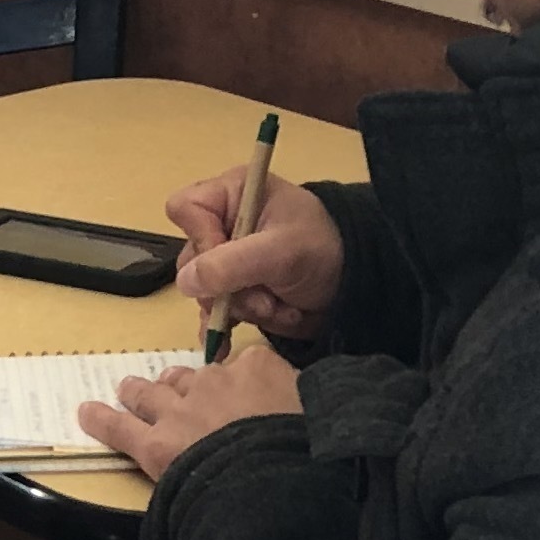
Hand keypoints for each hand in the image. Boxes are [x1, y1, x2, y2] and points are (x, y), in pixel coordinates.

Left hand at [78, 344, 305, 479]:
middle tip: (176, 391)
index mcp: (259, 368)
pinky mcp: (153, 443)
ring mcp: (179, 410)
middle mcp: (213, 381)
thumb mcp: (322, 413)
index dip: (237, 382)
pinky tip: (86, 414)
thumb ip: (310, 400)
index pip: (243, 365)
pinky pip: (118, 427)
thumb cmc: (308, 450)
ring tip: (129, 390)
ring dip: (140, 392)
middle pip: (191, 378)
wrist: (275, 484)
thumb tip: (319, 399)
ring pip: (151, 394)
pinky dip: (101, 420)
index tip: (239, 395)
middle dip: (182, 385)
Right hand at [166, 160, 344, 342]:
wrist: (354, 285)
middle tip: (264, 296)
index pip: (186, 209)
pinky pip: (211, 312)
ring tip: (276, 306)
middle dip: (227, 286)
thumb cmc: (324, 249)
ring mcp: (227, 261)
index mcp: (233, 195)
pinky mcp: (233, 291)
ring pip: (205, 292)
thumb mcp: (281, 252)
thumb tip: (185, 282)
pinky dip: (223, 328)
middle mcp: (224, 225)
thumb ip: (232, 264)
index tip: (228, 258)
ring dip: (240, 307)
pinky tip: (226, 343)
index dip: (200, 237)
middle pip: (192, 259)